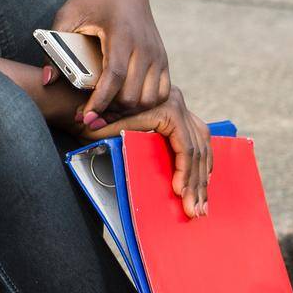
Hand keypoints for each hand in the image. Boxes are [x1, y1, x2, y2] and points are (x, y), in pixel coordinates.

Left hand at [53, 0, 171, 121]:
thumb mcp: (66, 16)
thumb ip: (54, 48)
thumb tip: (47, 80)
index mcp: (122, 35)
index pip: (114, 77)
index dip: (100, 101)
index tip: (85, 117)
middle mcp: (145, 46)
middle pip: (132, 94)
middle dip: (111, 111)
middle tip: (88, 116)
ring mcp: (158, 53)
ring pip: (150, 98)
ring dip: (128, 110)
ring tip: (104, 111)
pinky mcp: (163, 58)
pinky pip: (161, 92)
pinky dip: (144, 103)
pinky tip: (123, 103)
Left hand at [81, 85, 211, 218]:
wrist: (100, 81)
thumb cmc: (99, 102)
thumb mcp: (103, 116)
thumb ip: (102, 125)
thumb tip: (89, 127)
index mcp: (166, 107)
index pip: (184, 146)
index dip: (184, 171)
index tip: (179, 192)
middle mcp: (179, 106)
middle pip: (197, 151)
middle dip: (196, 183)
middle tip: (195, 211)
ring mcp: (182, 110)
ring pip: (203, 148)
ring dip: (202, 178)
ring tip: (201, 207)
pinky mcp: (179, 116)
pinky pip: (200, 142)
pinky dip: (202, 163)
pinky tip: (203, 182)